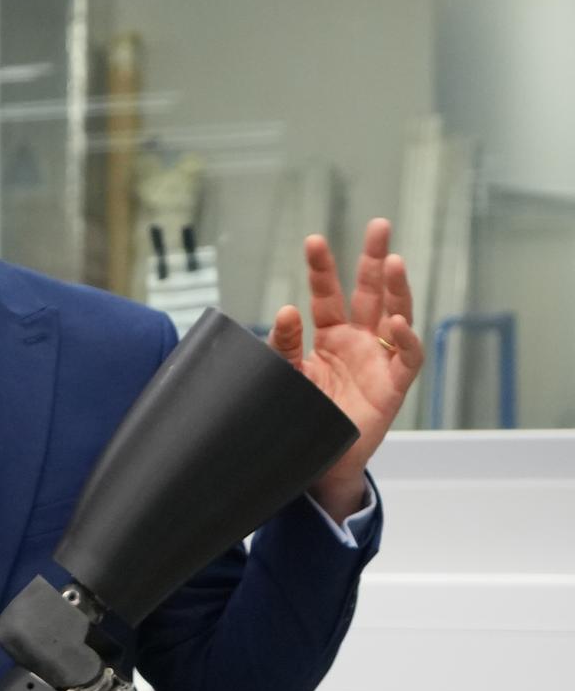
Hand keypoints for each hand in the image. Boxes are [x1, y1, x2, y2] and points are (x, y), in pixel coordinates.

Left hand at [270, 217, 423, 519]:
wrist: (314, 465)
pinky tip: (397, 321)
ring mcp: (379, 361)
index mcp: (330, 336)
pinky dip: (405, 339)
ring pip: (395, 315)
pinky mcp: (393, 387)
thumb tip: (286, 312)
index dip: (322, 269)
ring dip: (396, 289)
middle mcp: (358, 342)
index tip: (313, 240)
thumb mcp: (284, 378)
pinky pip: (407, 358)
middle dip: (374, 259)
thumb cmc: (300, 417)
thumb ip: (283, 347)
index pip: (327, 295)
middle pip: (370, 292)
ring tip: (391, 260)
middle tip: (378, 224)